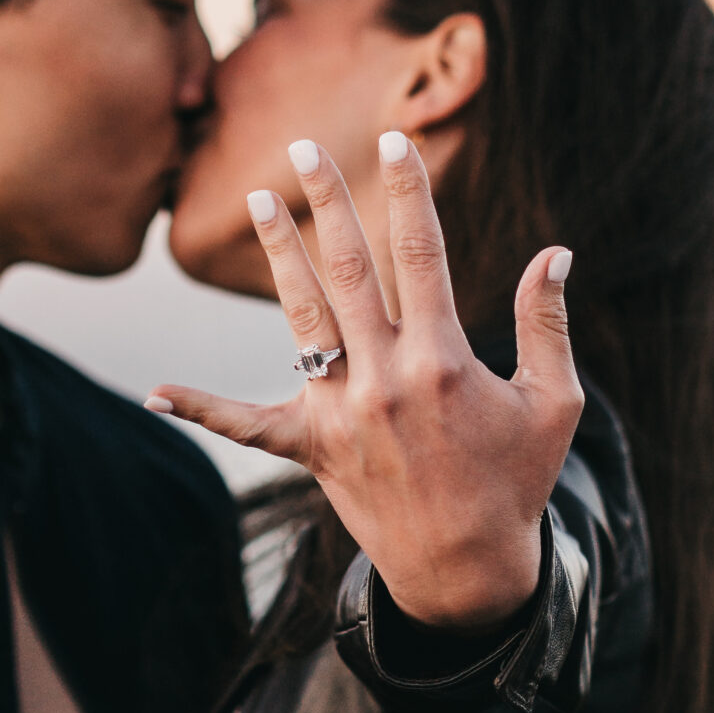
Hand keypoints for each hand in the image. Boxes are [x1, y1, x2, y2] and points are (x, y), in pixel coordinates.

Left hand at [148, 132, 583, 629]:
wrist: (468, 572)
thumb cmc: (516, 480)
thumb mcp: (555, 403)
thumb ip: (548, 324)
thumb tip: (556, 252)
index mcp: (446, 359)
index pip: (420, 254)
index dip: (408, 192)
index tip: (395, 140)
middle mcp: (386, 378)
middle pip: (348, 269)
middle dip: (326, 201)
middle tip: (303, 147)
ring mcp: (342, 413)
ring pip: (302, 317)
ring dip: (278, 254)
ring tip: (259, 199)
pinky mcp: (313, 449)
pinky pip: (249, 427)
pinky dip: (203, 410)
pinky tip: (157, 393)